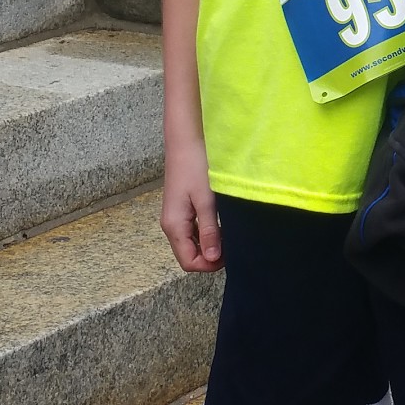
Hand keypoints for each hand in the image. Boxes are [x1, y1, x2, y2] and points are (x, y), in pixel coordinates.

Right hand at [162, 137, 222, 271]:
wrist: (186, 140)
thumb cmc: (195, 166)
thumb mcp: (206, 200)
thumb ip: (210, 230)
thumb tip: (213, 258)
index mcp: (174, 226)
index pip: (189, 262)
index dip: (210, 264)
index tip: (231, 254)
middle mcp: (172, 225)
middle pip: (190, 255)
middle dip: (211, 256)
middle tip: (233, 244)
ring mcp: (176, 217)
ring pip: (193, 244)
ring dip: (210, 245)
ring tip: (230, 233)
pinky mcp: (182, 209)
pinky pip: (194, 231)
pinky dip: (208, 233)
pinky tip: (221, 223)